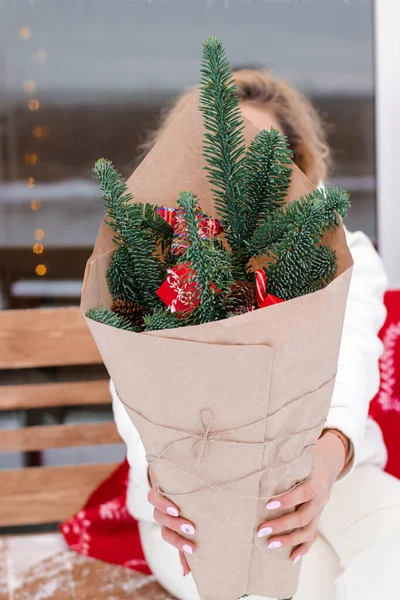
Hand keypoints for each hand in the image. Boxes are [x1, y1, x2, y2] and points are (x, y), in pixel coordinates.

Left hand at [147, 467, 194, 575]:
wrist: (171, 466)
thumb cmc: (184, 497)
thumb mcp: (187, 516)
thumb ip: (186, 539)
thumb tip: (187, 574)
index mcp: (168, 522)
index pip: (170, 537)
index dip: (180, 546)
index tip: (193, 550)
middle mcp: (161, 512)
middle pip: (164, 526)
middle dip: (176, 532)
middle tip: (191, 534)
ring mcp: (158, 498)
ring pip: (158, 512)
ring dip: (168, 516)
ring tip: (182, 517)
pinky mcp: (157, 484)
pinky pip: (154, 495)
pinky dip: (162, 501)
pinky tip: (174, 504)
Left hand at [256, 430, 347, 563]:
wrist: (330, 462)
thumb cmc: (309, 454)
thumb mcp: (301, 451)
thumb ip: (287, 452)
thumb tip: (265, 446)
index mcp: (316, 479)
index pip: (303, 492)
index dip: (288, 499)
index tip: (268, 503)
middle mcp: (320, 497)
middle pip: (304, 516)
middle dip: (282, 525)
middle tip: (261, 530)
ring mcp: (320, 509)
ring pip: (309, 530)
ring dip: (289, 539)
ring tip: (270, 544)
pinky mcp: (317, 516)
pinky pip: (313, 535)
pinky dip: (303, 548)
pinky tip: (291, 558)